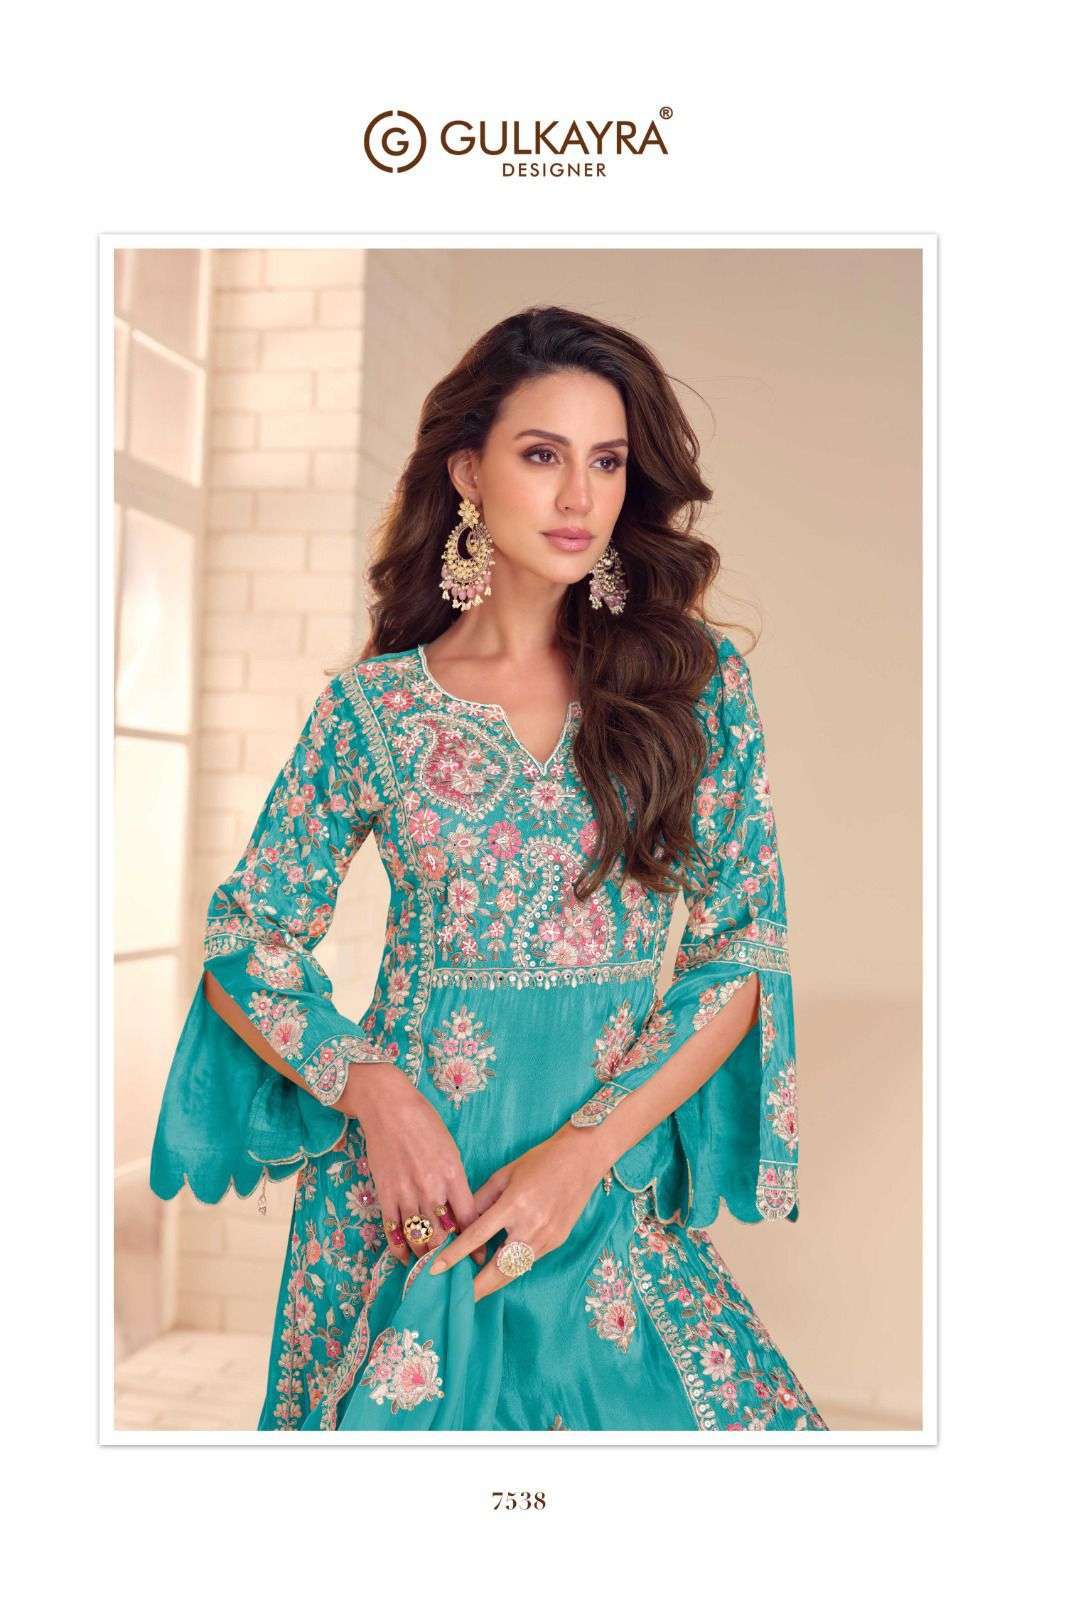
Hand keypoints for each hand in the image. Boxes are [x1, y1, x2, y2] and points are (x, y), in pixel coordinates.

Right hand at [339, 1062, 486, 1267]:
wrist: (389, 1108)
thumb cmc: (425, 1124)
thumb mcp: (450, 1150)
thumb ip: (456, 1182)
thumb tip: (461, 1211)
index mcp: (453, 1176)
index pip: (469, 1220)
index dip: (475, 1245)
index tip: (480, 1260)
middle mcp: (431, 1189)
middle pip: (444, 1235)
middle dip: (451, 1256)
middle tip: (456, 1271)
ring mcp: (406, 1193)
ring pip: (419, 1237)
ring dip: (426, 1256)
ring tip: (432, 1269)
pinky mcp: (385, 1194)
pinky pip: (393, 1230)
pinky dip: (400, 1248)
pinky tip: (406, 1257)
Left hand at [427, 1123, 607, 1300]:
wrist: (582, 1159)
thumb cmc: (540, 1160)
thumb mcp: (504, 1174)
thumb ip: (481, 1200)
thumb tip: (462, 1224)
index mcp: (514, 1204)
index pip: (477, 1237)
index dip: (454, 1256)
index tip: (435, 1270)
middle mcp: (531, 1226)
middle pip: (498, 1269)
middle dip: (476, 1288)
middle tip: (456, 1299)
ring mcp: (547, 1237)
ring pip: (514, 1272)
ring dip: (493, 1284)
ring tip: (473, 1292)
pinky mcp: (557, 1242)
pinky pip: (528, 1261)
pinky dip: (510, 1269)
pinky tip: (496, 1272)